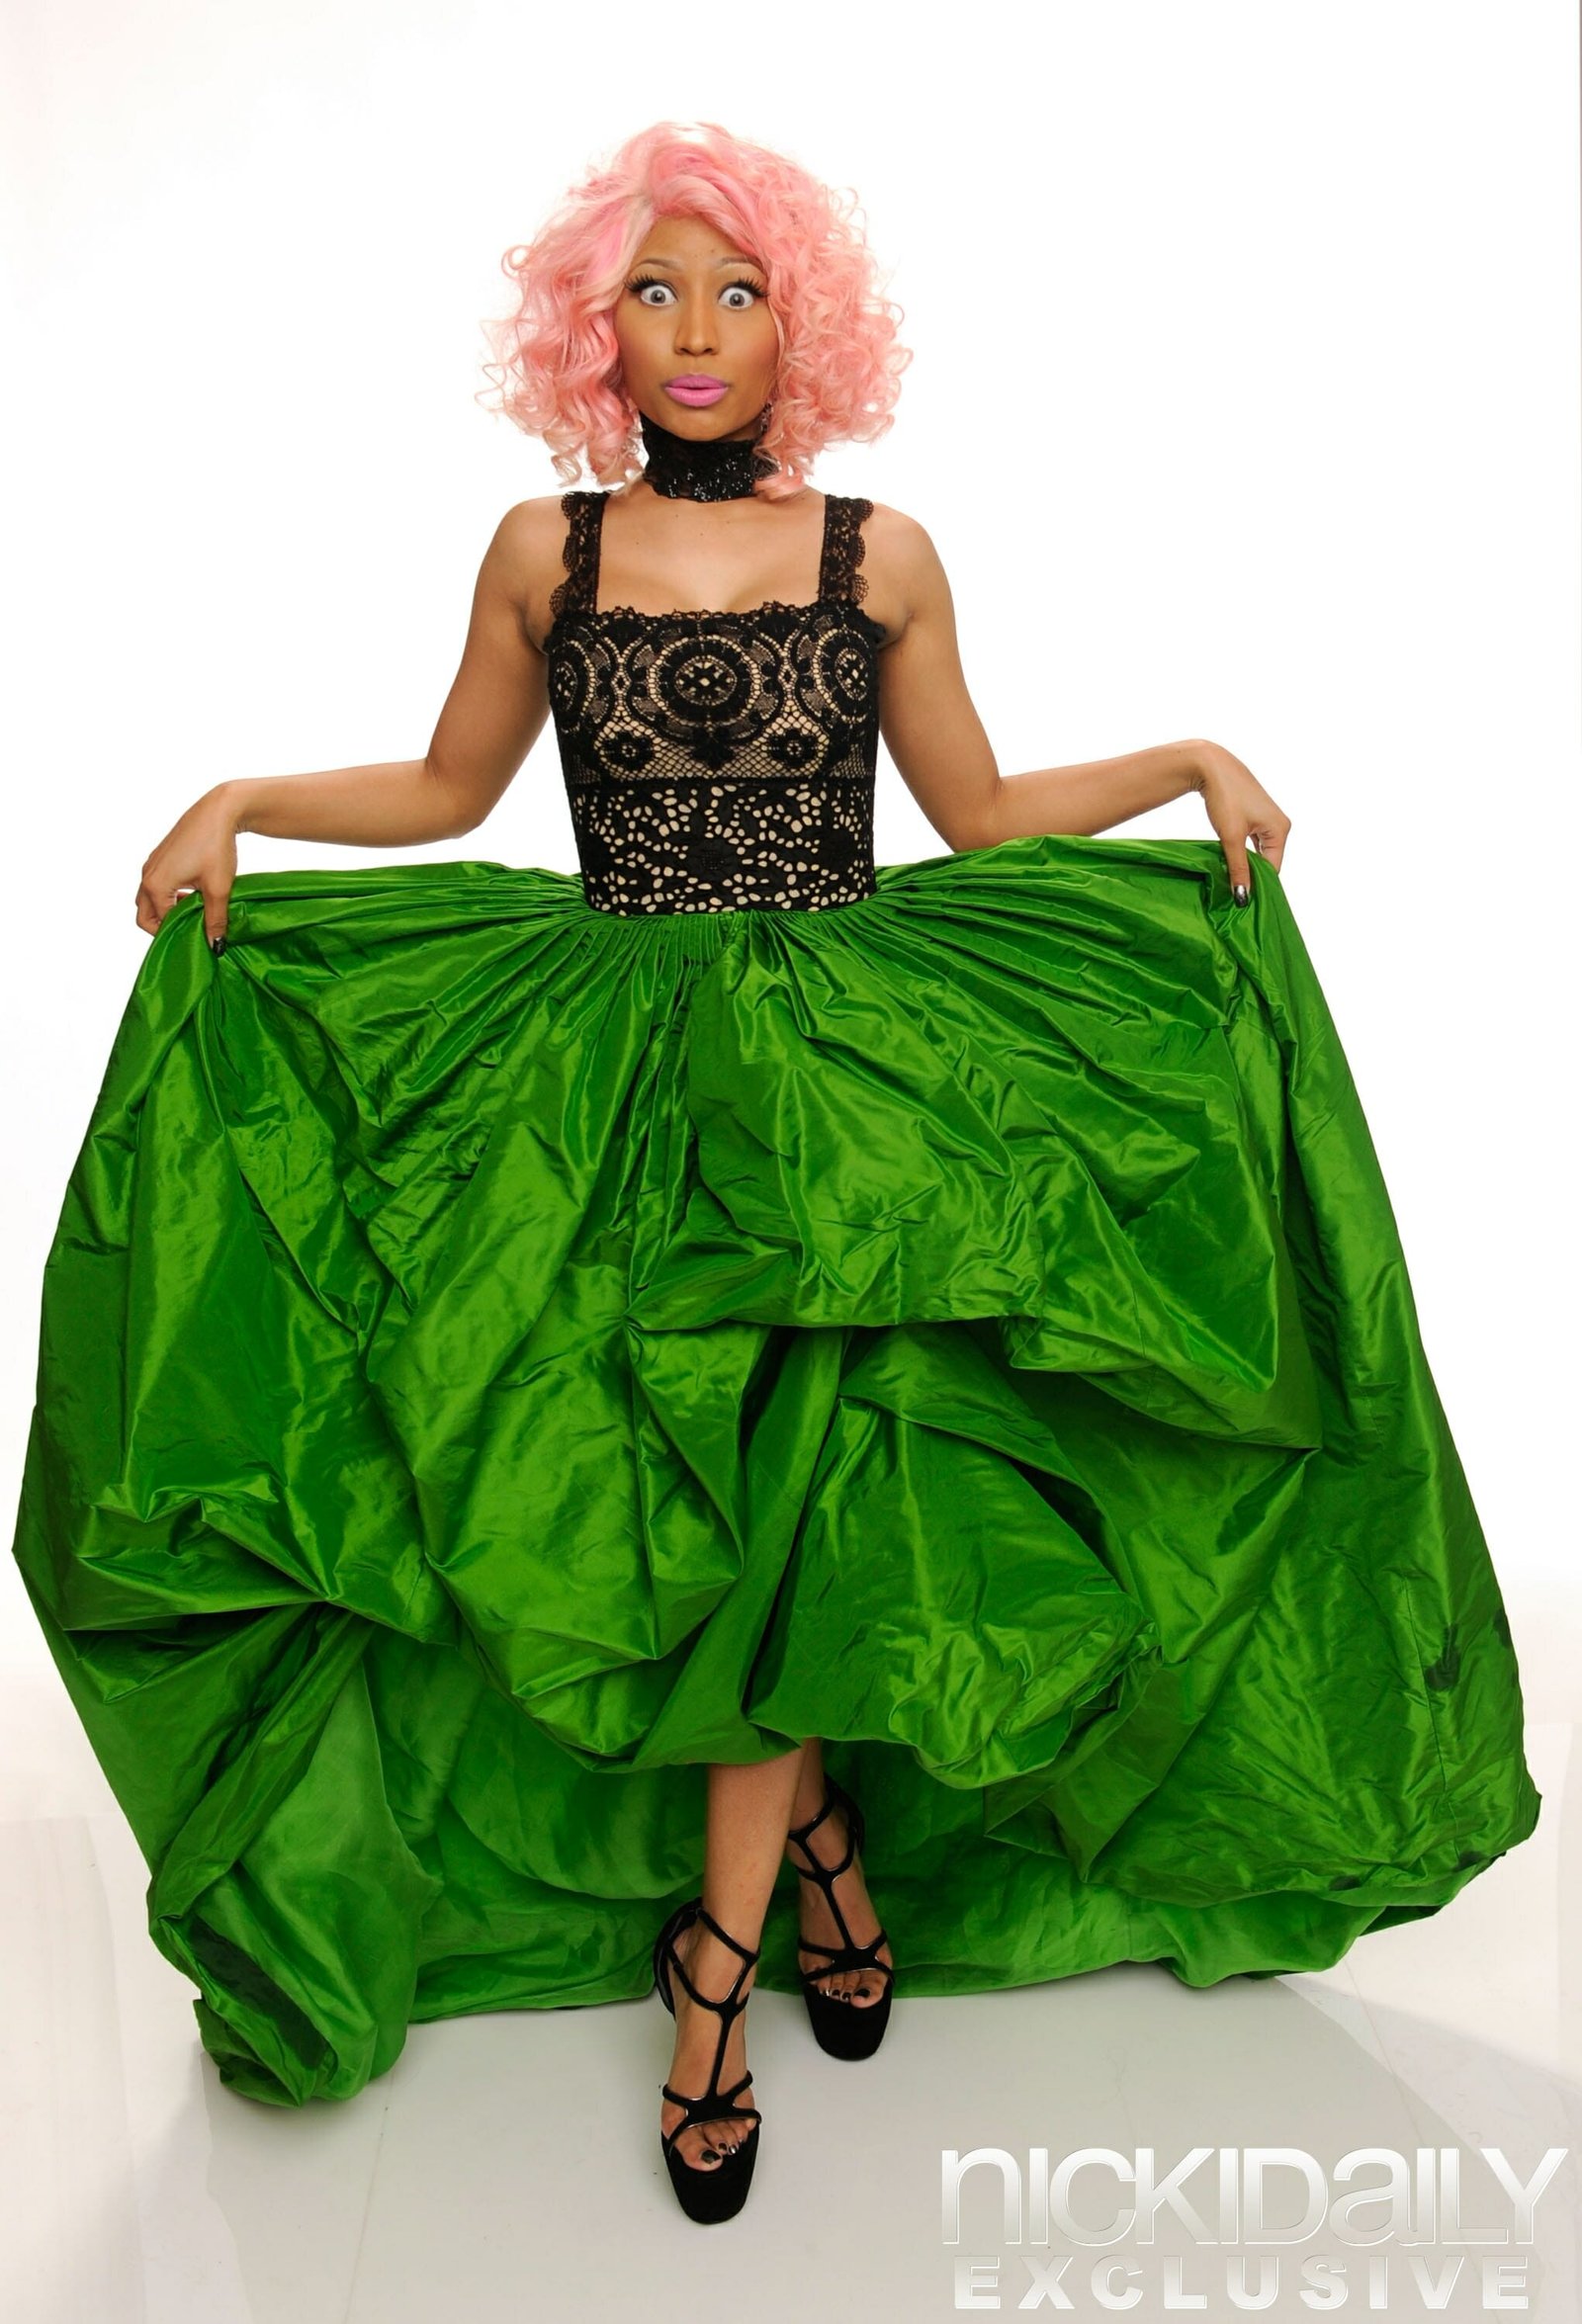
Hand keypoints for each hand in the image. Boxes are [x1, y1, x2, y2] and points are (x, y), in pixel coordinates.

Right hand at [136, 785, 240, 947]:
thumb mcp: (218, 889)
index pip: (157, 924)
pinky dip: (169, 896)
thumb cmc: (216, 847)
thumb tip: (216, 946)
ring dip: (168, 910)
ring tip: (195, 911)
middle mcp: (147, 875)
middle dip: (165, 926)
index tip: (199, 938)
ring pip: (149, 900)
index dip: (177, 934)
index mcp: (155, 885)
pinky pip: (156, 886)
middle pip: (145, 915)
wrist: (218, 812)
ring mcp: (151, 865)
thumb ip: (215, 920)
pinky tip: (193, 894)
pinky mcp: (159, 858)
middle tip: (191, 929)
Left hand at [1191, 742, 1290, 904]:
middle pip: (1266, 861)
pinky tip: (1227, 860)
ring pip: (1257, 852)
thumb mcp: (1231, 838)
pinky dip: (1240, 852)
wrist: (1211, 766)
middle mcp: (1279, 825)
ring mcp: (1267, 820)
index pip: (1272, 869)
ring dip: (1243, 864)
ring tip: (1227, 877)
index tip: (1238, 900)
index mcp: (1280, 830)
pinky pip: (1251, 842)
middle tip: (1230, 892)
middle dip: (1249, 875)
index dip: (1256, 885)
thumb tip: (1243, 898)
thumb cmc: (1225, 798)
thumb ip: (1238, 869)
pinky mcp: (1254, 816)